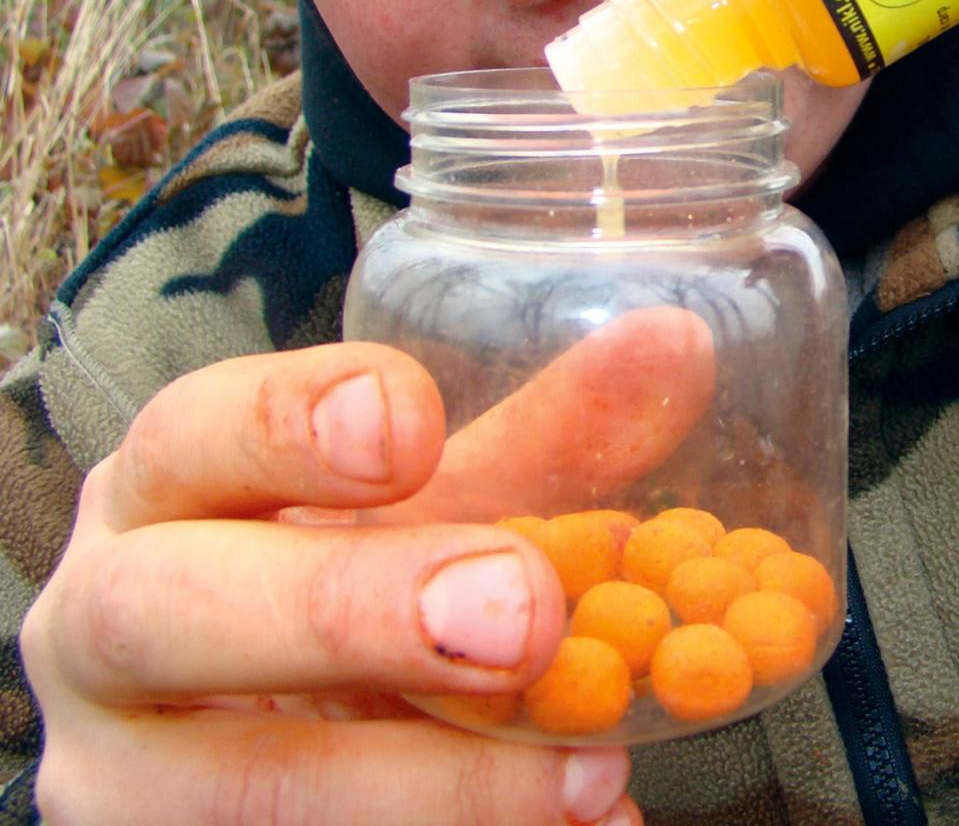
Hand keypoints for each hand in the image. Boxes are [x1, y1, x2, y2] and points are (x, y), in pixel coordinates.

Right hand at [18, 328, 684, 823]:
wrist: (251, 747)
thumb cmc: (343, 586)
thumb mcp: (431, 511)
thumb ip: (543, 441)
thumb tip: (678, 345)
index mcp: (167, 497)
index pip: (187, 434)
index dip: (291, 424)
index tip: (413, 424)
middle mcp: (112, 633)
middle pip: (162, 613)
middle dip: (348, 611)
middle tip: (521, 617)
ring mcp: (132, 779)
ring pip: (239, 791)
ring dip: (434, 787)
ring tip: (590, 773)